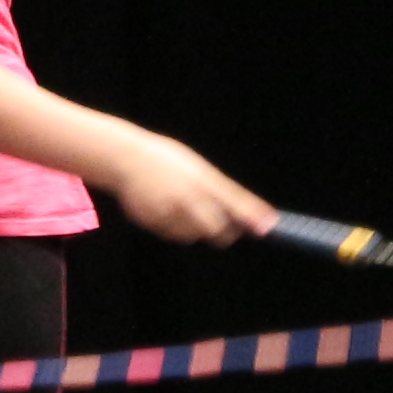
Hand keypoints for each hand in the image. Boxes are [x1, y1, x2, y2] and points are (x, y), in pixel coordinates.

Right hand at [109, 138, 275, 245]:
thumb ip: (219, 189)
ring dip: (195, 228)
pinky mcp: (153, 221)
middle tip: (226, 228)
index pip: (233, 199)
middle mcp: (187, 195)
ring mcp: (169, 209)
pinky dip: (174, 228)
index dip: (252, 215)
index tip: (268, 227)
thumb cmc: (166, 160)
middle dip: (223, 231)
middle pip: (216, 229)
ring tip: (182, 206)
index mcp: (201, 177)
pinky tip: (164, 209)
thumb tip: (245, 213)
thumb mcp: (196, 167)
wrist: (125, 157)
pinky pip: (172, 234)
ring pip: (192, 235)